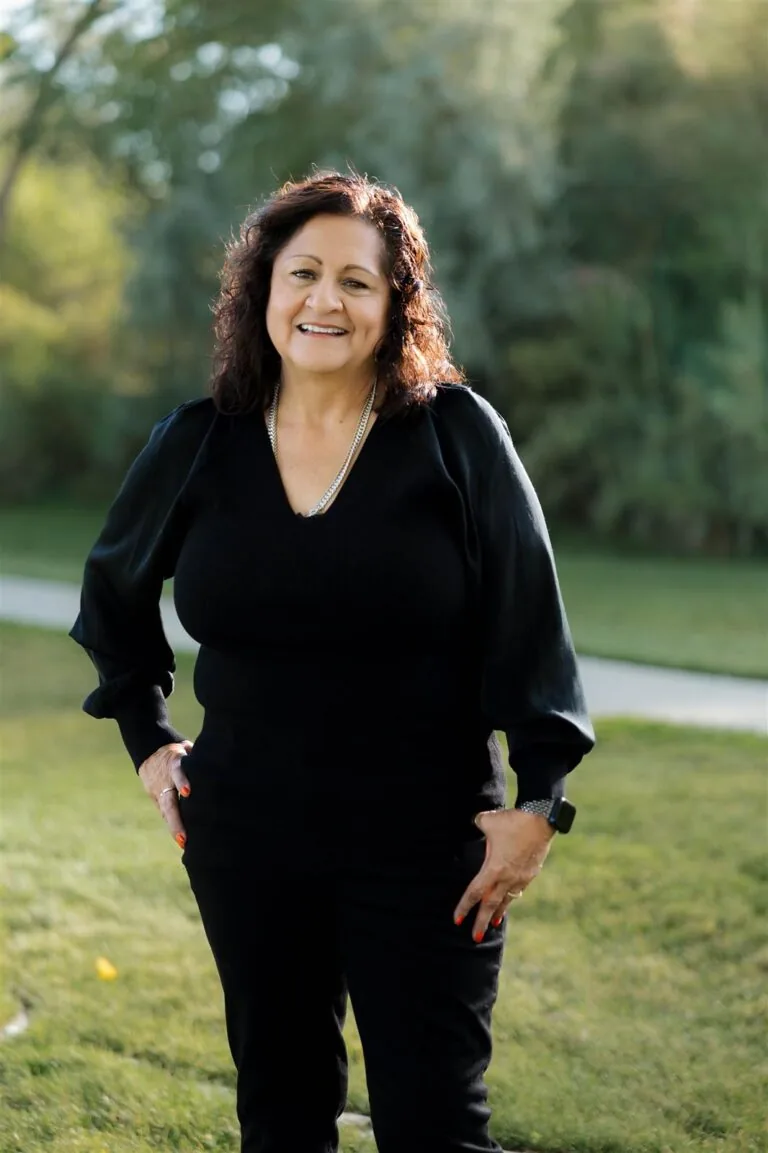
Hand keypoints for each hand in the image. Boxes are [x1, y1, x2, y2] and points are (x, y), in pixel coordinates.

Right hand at [138, 740, 193, 849]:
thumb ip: (200, 756)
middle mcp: (164, 779)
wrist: (150, 750)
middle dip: (176, 820)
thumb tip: (222, 759)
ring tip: (184, 843)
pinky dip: (173, 825)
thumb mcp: (189, 747)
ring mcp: (158, 790)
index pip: (177, 771)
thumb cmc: (181, 750)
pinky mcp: (156, 797)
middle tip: (184, 838)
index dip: (182, 780)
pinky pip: (165, 812)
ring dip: (174, 827)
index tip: (188, 792)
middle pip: (169, 801)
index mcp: (174, 762)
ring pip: (165, 811)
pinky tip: (183, 839)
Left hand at [453, 808, 555, 941]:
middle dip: (481, 922)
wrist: (541, 819)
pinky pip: (518, 889)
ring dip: (499, 911)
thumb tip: (477, 822)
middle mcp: (507, 878)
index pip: (475, 893)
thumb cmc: (512, 820)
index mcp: (493, 869)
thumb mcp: (487, 821)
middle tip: (475, 937)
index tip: (457, 919)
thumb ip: (478, 824)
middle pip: (491, 904)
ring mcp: (521, 878)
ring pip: (507, 900)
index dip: (464, 906)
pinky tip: (510, 899)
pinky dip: (511, 896)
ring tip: (494, 922)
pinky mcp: (531, 873)